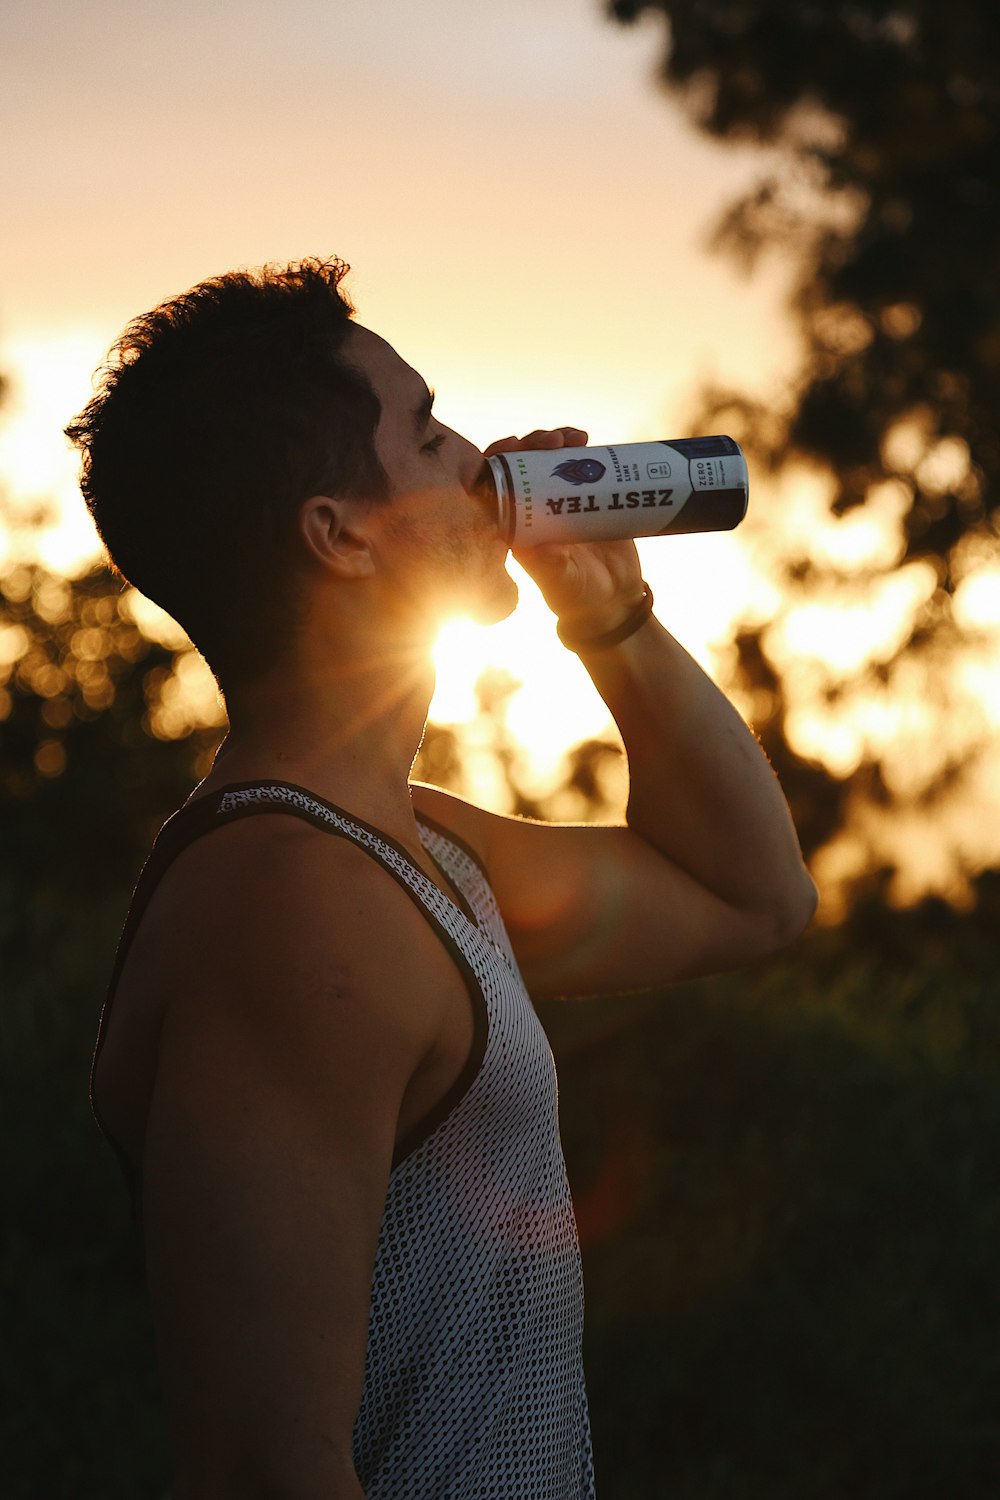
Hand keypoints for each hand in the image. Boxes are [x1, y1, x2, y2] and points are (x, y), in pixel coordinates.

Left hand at [484, 427, 645, 635]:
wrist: (613, 596)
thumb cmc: (580, 596)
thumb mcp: (565, 584)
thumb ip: (550, 568)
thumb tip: (536, 546)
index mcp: (515, 527)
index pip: (496, 486)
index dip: (499, 461)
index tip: (514, 445)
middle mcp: (532, 509)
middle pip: (522, 465)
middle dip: (532, 444)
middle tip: (552, 440)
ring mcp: (557, 499)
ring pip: (547, 459)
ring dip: (555, 441)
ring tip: (573, 437)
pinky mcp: (583, 494)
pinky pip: (575, 463)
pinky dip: (577, 446)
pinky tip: (583, 437)